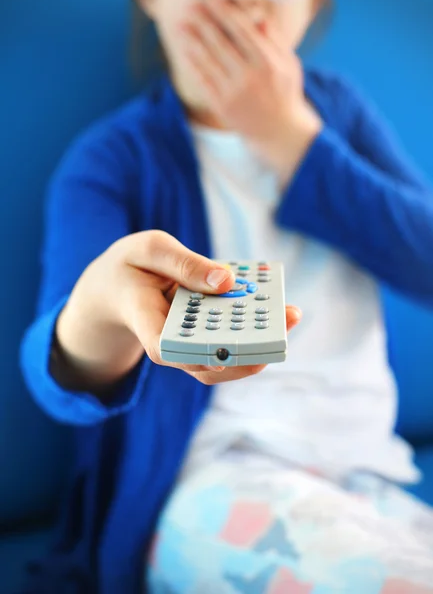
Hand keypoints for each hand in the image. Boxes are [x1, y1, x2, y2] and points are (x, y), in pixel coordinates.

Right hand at [54, 231, 301, 392]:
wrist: (117, 288)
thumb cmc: (131, 266)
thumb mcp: (149, 250)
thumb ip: (183, 263)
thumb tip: (226, 281)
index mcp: (146, 321)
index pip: (166, 348)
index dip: (197, 354)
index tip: (225, 353)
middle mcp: (169, 342)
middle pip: (207, 362)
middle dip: (248, 351)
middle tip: (285, 325)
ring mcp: (187, 345)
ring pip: (223, 359)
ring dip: (260, 344)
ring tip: (291, 316)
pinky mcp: (201, 338)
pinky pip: (228, 340)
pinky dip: (254, 328)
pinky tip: (277, 308)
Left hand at [180, 0, 322, 184]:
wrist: (279, 132)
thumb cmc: (285, 93)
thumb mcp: (290, 64)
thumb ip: (275, 39)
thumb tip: (259, 15)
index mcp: (268, 62)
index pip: (242, 31)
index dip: (225, 13)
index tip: (213, 0)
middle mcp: (249, 77)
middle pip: (221, 43)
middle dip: (204, 23)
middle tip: (191, 7)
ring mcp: (234, 93)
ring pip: (208, 61)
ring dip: (193, 41)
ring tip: (182, 27)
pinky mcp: (222, 107)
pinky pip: (204, 81)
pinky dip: (193, 64)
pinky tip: (186, 52)